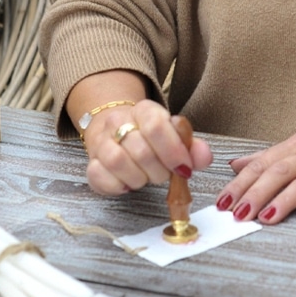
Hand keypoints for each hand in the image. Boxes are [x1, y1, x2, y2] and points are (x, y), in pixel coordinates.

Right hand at [83, 100, 212, 194]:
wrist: (117, 131)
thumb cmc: (151, 138)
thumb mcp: (175, 137)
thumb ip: (192, 147)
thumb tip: (204, 157)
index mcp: (145, 110)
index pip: (156, 125)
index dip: (173, 151)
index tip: (184, 169)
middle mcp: (119, 121)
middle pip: (140, 149)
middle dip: (159, 171)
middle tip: (165, 175)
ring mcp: (102, 141)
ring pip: (118, 162)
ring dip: (138, 178)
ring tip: (146, 178)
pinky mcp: (91, 163)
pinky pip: (99, 176)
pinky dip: (117, 186)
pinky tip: (128, 184)